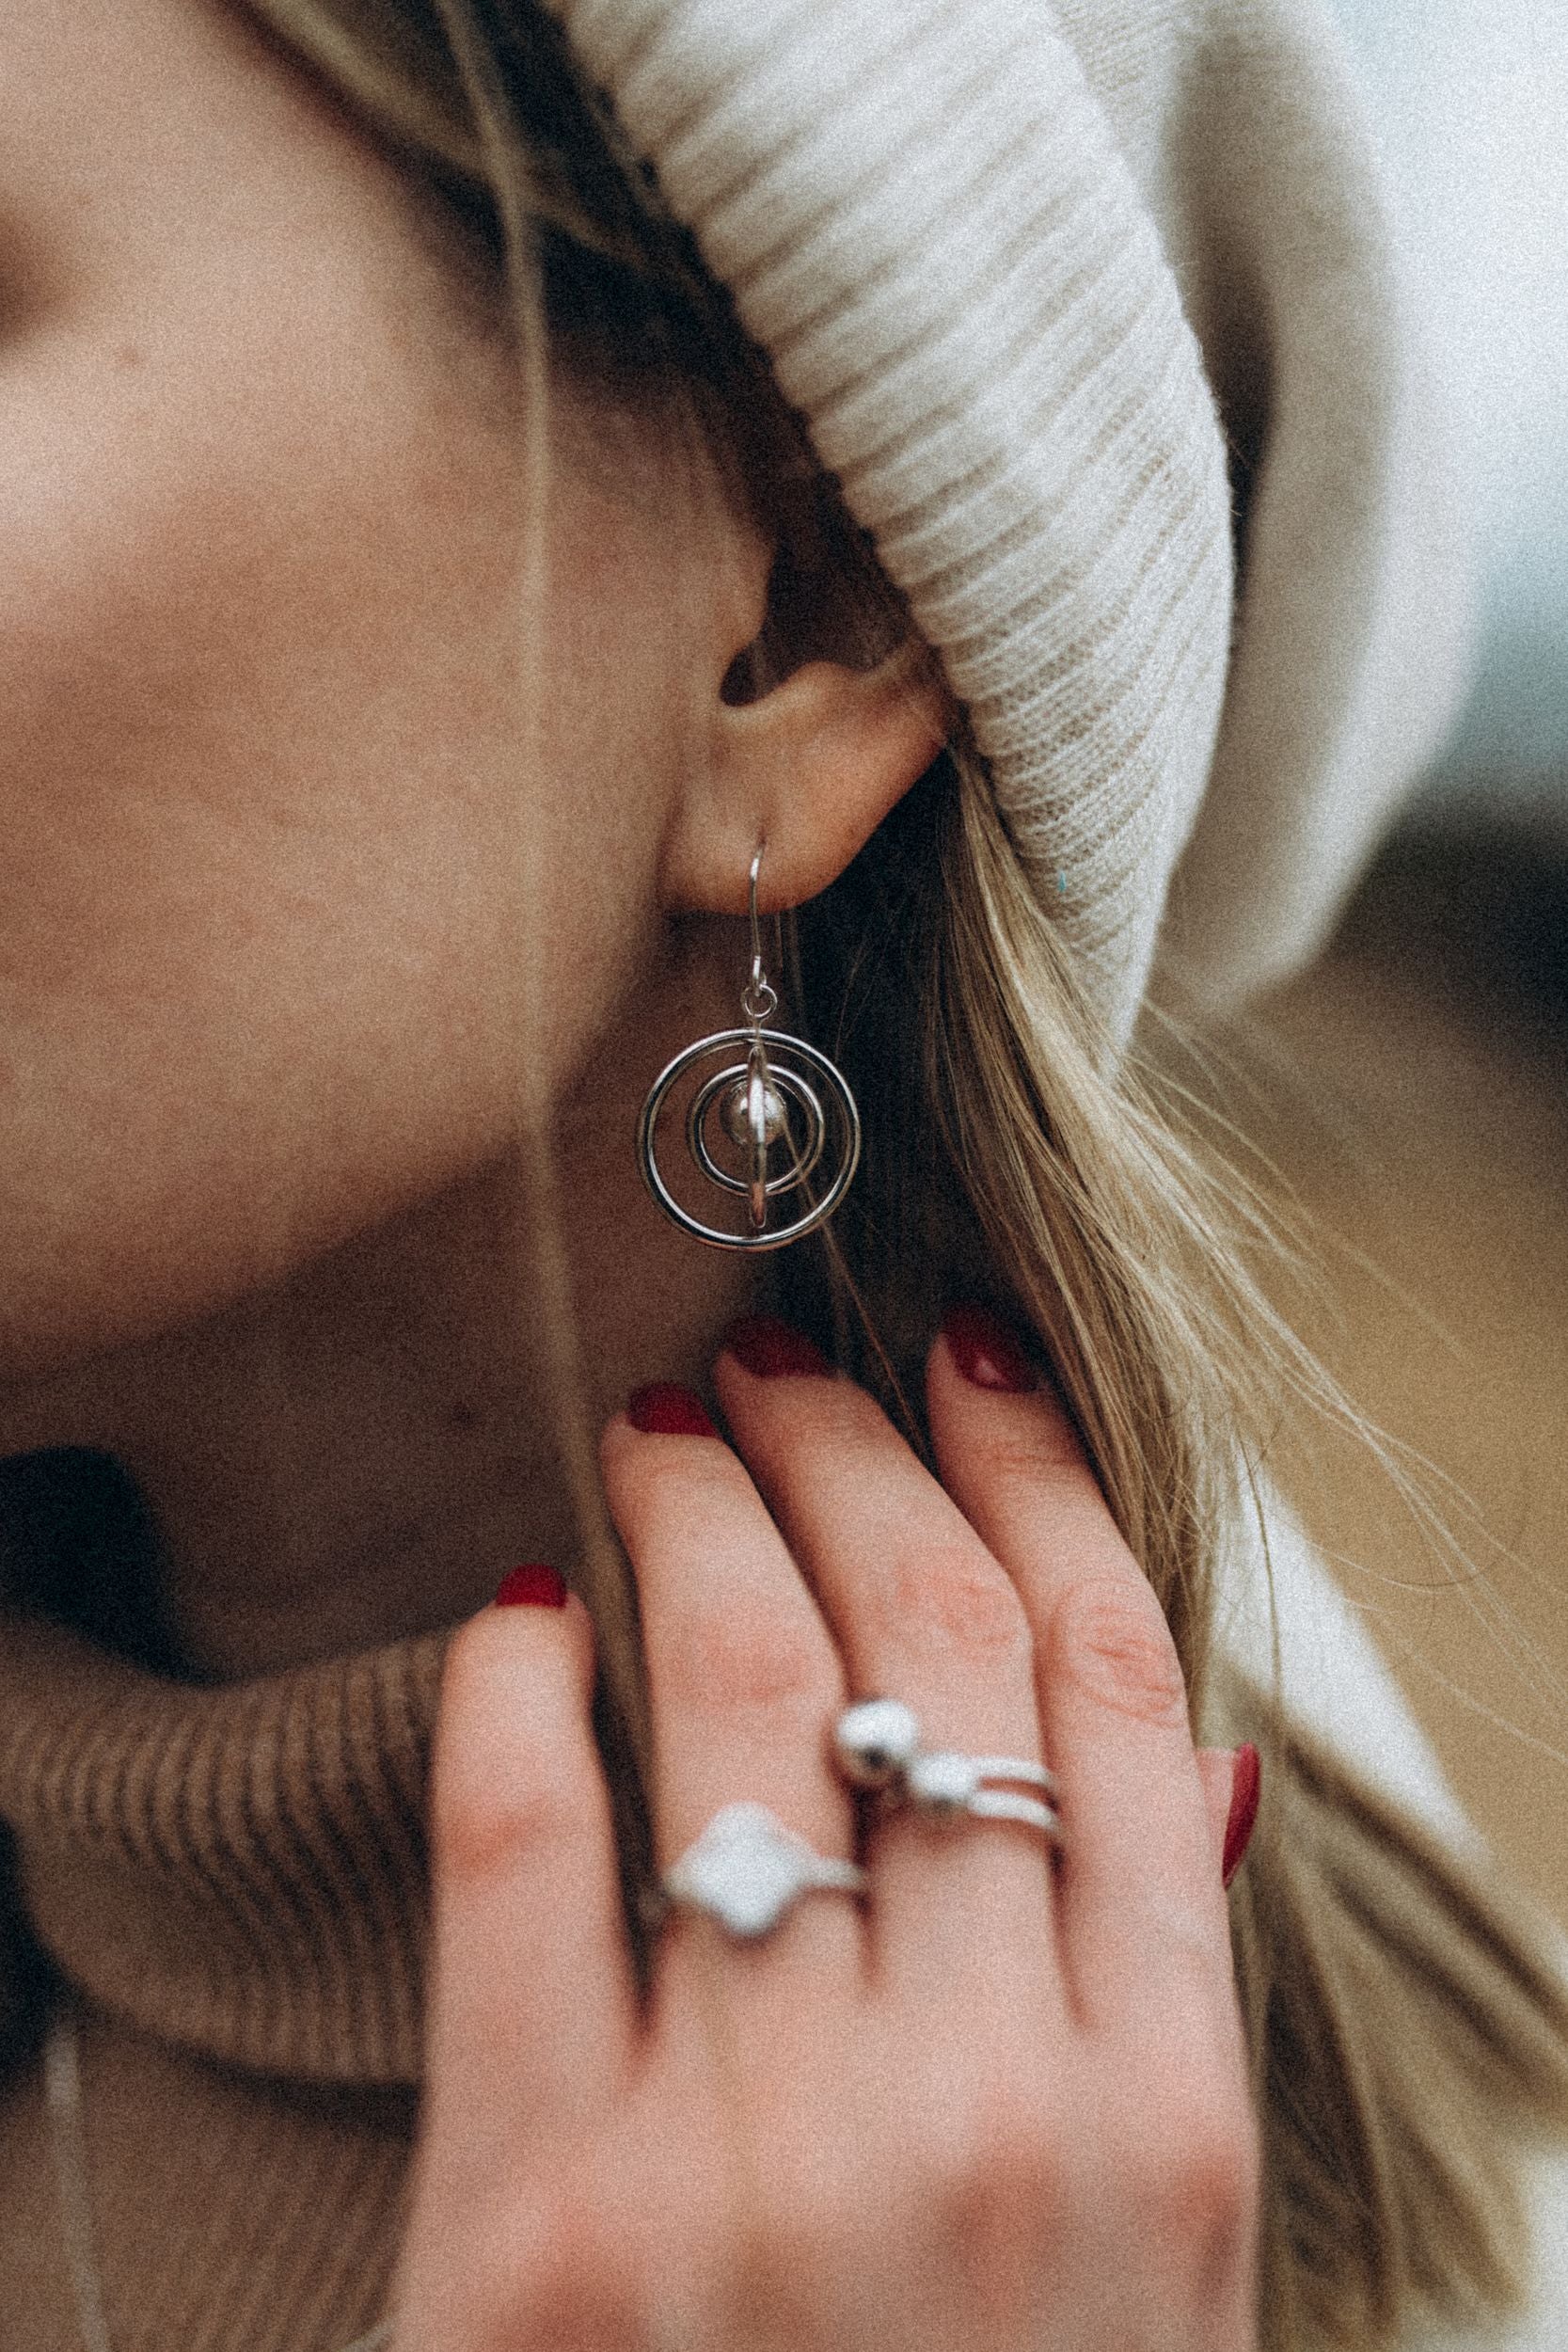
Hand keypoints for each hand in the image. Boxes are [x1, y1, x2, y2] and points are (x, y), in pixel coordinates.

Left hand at [394, 1310, 1259, 2349]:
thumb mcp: (1163, 2286)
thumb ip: (1171, 2018)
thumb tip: (1207, 1770)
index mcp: (1162, 2116)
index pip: (1118, 1674)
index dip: (1037, 1473)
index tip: (969, 1362)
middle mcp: (980, 2109)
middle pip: (935, 1641)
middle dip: (857, 1451)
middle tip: (786, 1362)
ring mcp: (752, 2163)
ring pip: (748, 1699)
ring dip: (704, 1514)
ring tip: (668, 1425)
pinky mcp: (530, 2226)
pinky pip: (520, 1855)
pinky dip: (512, 1690)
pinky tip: (520, 1612)